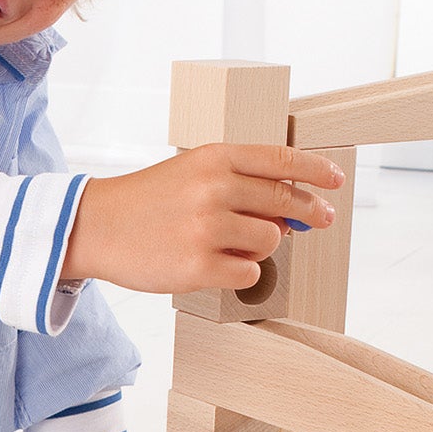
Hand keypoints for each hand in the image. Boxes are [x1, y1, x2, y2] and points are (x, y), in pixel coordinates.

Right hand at [62, 145, 343, 295]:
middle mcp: (213, 188)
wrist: (96, 227)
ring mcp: (206, 228)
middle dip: (309, 212)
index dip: (316, 171)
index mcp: (214, 158)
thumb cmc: (147, 201)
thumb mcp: (191, 171)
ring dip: (260, 247)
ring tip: (230, 245)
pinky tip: (219, 266)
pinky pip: (249, 274)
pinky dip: (243, 274)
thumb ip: (238, 182)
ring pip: (269, 241)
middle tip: (320, 220)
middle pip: (284, 202)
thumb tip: (289, 212)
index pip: (280, 160)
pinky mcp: (198, 266)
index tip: (336, 181)